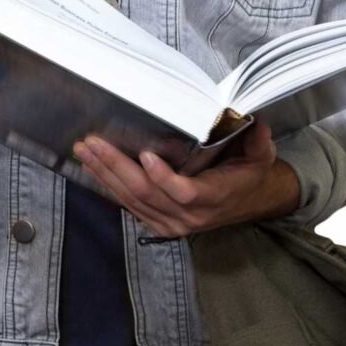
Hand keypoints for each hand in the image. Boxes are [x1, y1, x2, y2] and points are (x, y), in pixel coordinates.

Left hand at [73, 121, 299, 236]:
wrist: (247, 202)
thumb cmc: (249, 174)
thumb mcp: (261, 156)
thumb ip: (258, 141)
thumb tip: (256, 122)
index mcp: (214, 197)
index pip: (184, 192)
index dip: (163, 177)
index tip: (145, 155)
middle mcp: (189, 215)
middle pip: (146, 193)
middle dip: (115, 166)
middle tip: (93, 143)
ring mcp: (171, 222)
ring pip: (132, 200)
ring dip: (105, 174)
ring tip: (85, 150)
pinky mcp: (159, 223)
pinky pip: (129, 206)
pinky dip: (109, 186)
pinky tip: (92, 168)